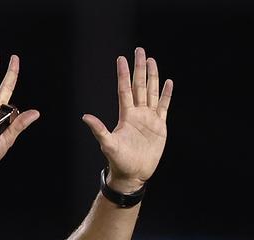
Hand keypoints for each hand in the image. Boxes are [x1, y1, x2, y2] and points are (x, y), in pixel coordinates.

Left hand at [82, 47, 172, 192]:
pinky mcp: (160, 126)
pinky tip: (168, 82)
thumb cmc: (118, 161)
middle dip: (140, 68)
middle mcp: (137, 113)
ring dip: (153, 76)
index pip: (125, 90)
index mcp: (126, 115)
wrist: (133, 173)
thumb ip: (98, 130)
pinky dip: (166, 95)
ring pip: (152, 92)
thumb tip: (84, 117)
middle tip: (140, 50)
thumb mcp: (108, 145)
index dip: (123, 74)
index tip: (121, 59)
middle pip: (139, 85)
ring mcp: (149, 118)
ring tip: (152, 60)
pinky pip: (164, 106)